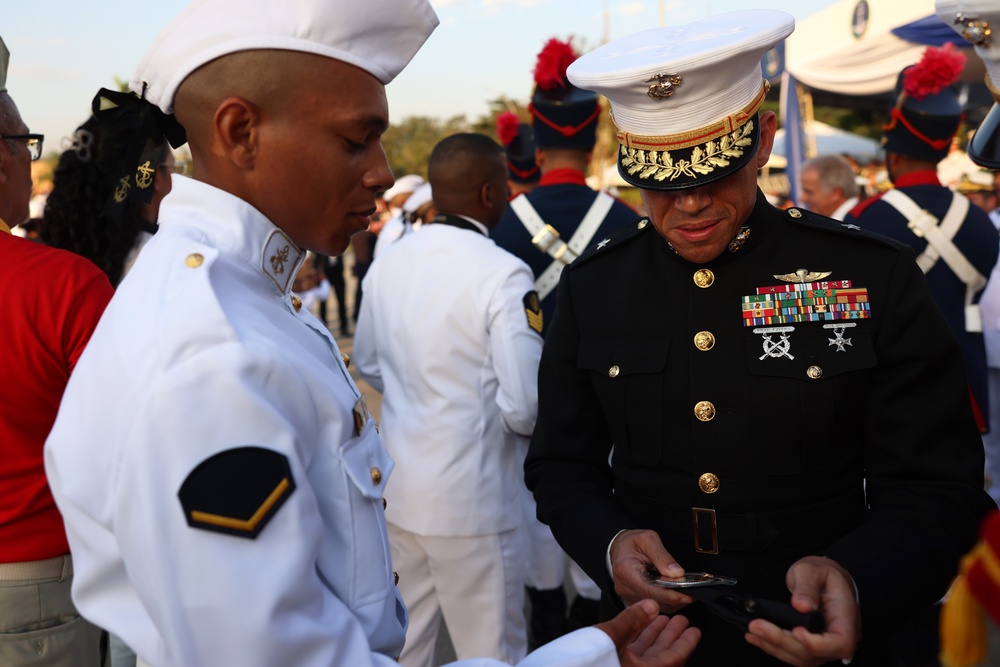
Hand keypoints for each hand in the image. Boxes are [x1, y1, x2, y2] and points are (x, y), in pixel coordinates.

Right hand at [596, 599, 699, 666]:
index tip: (694, 631)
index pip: (674, 659)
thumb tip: (651, 606)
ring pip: (647, 656)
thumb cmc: (586, 663)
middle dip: (671, 636)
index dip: (685, 643)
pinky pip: (633, 656)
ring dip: (654, 637)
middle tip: (681, 621)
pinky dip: (638, 642)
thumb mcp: (610, 638)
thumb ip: (631, 621)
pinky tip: (637, 629)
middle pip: (662, 656)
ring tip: (660, 619)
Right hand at [610, 529, 693, 613]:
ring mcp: (627, 596)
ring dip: (673, 602)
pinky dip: (667, 602)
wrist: (619, 548)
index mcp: (625, 569)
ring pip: (655, 607)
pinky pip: (653, 606)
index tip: (689, 594)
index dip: (671, 594)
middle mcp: (624, 587)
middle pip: (654, 601)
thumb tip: (677, 573)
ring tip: (687, 592)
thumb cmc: (632, 542)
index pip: (650, 589)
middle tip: (694, 592)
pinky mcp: (633, 601)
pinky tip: (676, 594)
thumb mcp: (648, 539)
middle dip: (676, 598)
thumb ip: (662, 556)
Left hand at [744, 556, 859, 665]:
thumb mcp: (812, 570)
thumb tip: (802, 605)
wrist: (821, 578)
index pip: (840, 642)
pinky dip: (774, 647)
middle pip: (813, 652)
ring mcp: (825, 645)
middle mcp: (838, 635)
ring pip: (801, 657)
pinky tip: (758, 637)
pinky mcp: (811, 647)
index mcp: (845, 616)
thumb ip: (807, 586)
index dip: (817, 643)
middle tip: (757, 626)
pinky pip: (793, 654)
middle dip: (782, 641)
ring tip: (753, 631)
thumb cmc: (821, 573)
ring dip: (774, 646)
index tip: (796, 631)